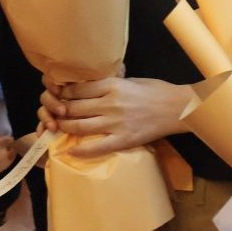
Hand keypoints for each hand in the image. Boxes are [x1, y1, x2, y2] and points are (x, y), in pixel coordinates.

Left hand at [37, 76, 191, 158]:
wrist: (177, 108)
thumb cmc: (156, 91)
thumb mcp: (131, 80)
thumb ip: (111, 83)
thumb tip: (91, 85)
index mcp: (112, 85)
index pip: (78, 89)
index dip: (64, 94)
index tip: (58, 96)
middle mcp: (110, 103)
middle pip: (74, 107)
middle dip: (60, 110)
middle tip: (54, 113)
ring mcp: (115, 123)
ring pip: (80, 126)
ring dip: (65, 127)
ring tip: (58, 128)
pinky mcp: (123, 139)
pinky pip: (96, 147)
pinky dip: (80, 150)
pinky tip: (71, 150)